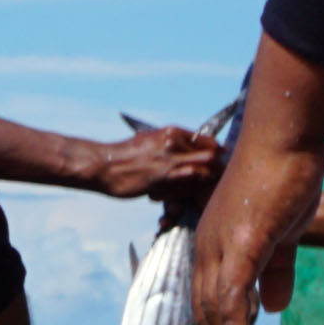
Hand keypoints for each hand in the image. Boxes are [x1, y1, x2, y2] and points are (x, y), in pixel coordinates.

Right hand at [91, 126, 222, 203]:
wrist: (103, 165)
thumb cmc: (124, 154)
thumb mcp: (149, 139)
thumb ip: (168, 142)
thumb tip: (183, 144)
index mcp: (170, 132)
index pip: (205, 139)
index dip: (215, 149)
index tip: (220, 155)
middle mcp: (173, 145)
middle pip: (210, 155)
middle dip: (217, 165)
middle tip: (219, 172)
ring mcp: (168, 163)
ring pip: (202, 172)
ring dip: (206, 179)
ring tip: (206, 184)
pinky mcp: (162, 181)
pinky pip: (186, 186)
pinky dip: (191, 190)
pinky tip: (189, 192)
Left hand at [190, 133, 323, 324]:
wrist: (284, 139)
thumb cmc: (282, 178)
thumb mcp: (281, 233)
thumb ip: (275, 271)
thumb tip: (275, 308)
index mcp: (214, 250)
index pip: (210, 306)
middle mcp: (209, 253)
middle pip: (207, 317)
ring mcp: (222, 248)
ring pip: (217, 312)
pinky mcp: (244, 243)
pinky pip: (234, 294)